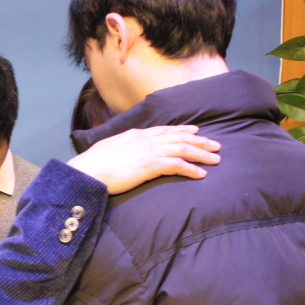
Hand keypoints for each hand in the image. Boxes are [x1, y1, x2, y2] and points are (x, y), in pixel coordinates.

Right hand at [68, 125, 219, 193]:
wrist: (88, 171)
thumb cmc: (94, 164)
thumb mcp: (109, 148)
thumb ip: (121, 146)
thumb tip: (124, 149)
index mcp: (136, 134)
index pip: (164, 130)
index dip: (182, 130)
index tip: (196, 132)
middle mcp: (145, 139)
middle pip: (178, 137)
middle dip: (200, 141)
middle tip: (216, 145)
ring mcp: (149, 151)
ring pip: (183, 149)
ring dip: (201, 154)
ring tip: (215, 159)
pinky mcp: (151, 165)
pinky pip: (177, 165)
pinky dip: (192, 169)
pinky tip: (201, 174)